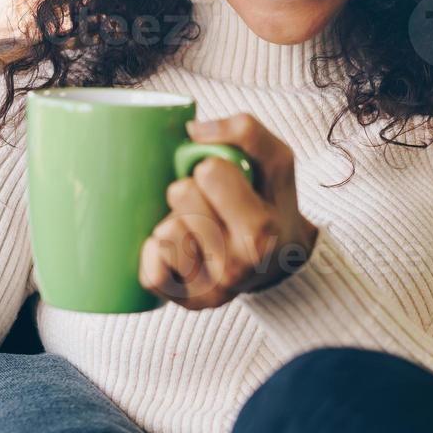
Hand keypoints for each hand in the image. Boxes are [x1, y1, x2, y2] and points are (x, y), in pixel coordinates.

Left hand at [140, 113, 319, 309]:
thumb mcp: (277, 161)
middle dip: (192, 190)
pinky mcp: (187, 302)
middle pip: (180, 194)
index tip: (227, 178)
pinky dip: (158, 253)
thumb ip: (245, 131)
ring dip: (176, 221)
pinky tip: (180, 247)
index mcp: (260, 229)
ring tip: (199, 225)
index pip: (209, 172)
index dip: (213, 166)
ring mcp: (211, 288)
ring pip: (163, 232)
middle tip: (212, 202)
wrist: (282, 261)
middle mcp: (237, 265)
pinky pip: (150, 271)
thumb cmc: (272, 203)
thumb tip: (192, 130)